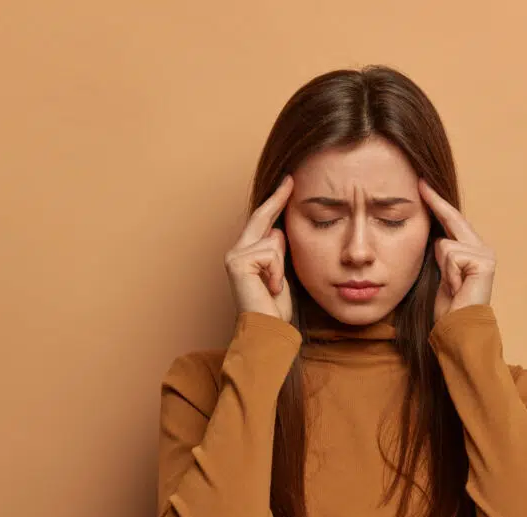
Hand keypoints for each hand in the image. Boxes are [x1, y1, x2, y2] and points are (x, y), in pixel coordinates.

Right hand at [225, 175, 293, 321]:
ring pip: (274, 240)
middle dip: (278, 199)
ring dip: (281, 266)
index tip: (289, 183)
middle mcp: (236, 250)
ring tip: (274, 286)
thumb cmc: (274, 307)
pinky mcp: (237, 261)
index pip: (263, 221)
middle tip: (292, 179)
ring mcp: (234, 255)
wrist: (267, 329)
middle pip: (262, 217)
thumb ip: (277, 251)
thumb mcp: (280, 272)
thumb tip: (277, 231)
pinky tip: (269, 288)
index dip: (276, 202)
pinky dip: (277, 272)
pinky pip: (271, 253)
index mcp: (246, 252)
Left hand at [418, 178, 495, 321]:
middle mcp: (482, 249)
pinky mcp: (484, 262)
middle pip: (452, 221)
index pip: (451, 221)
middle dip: (435, 203)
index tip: (422, 183)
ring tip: (451, 285)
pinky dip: (448, 273)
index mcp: (472, 251)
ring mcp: (485, 255)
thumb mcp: (439, 273)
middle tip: (419, 181)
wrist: (458, 330)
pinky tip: (457, 287)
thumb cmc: (447, 307)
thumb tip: (432, 233)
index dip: (437, 202)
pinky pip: (451, 255)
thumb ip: (439, 252)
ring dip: (441, 268)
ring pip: (445, 244)